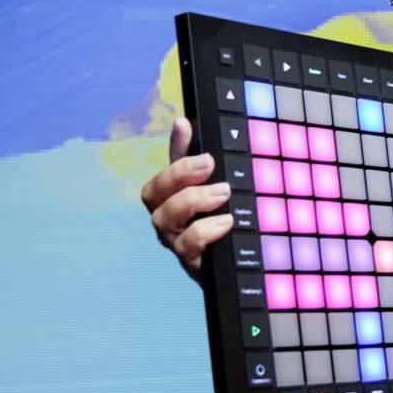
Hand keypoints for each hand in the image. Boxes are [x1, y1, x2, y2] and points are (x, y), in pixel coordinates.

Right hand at [141, 115, 231, 282]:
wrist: (240, 270)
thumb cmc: (221, 225)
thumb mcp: (214, 190)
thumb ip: (197, 160)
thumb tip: (183, 122)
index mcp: (171, 200)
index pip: (161, 175)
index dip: (170, 149)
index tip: (185, 126)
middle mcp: (167, 220)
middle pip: (152, 195)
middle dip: (178, 174)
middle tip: (209, 164)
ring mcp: (176, 242)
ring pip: (163, 219)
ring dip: (191, 200)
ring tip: (222, 192)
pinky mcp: (191, 263)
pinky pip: (186, 246)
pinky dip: (203, 231)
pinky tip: (225, 221)